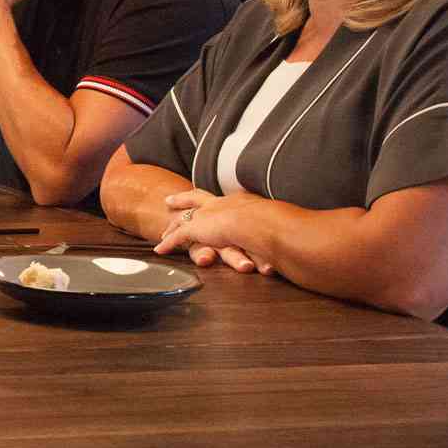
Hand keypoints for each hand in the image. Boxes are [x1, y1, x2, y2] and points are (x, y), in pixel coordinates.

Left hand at [155, 188, 277, 274]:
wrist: (262, 224)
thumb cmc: (276, 226)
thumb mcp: (276, 225)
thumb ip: (275, 231)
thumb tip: (288, 241)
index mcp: (241, 202)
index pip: (225, 200)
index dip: (216, 201)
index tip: (212, 202)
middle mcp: (222, 204)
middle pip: (198, 198)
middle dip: (183, 200)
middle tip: (170, 200)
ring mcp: (208, 215)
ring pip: (184, 218)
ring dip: (172, 225)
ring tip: (162, 230)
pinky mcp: (196, 229)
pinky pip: (178, 237)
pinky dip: (168, 243)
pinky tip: (159, 250)